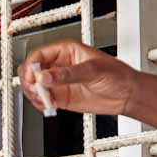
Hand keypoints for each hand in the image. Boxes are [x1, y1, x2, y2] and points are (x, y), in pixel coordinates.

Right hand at [18, 41, 137, 115]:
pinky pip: (43, 100)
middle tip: (35, 89)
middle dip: (29, 80)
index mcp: (65, 51)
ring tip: (44, 99)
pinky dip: (41, 104)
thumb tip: (46, 77)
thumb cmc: (116, 74)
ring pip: (34, 86)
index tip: (32, 77)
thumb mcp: (92, 71)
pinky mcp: (61, 97)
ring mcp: (59, 82)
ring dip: (34, 94)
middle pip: (32, 70)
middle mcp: (59, 66)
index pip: (39, 54)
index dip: (31, 65)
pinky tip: (48, 105)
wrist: (126, 94)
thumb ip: (68, 74)